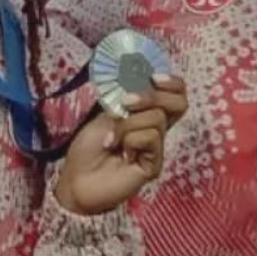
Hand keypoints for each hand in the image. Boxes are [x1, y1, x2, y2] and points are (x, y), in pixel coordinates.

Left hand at [52, 75, 188, 215]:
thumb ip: (126, 99)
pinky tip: (119, 152)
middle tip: (127, 101)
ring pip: (156, 118)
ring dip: (127, 123)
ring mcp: (156, 148)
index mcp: (147, 114)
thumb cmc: (89, 148)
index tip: (152, 77)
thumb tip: (142, 81)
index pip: (176, 94)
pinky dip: (130, 139)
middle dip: (152, 96)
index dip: (171, 82)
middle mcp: (156, 130)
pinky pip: (151, 138)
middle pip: (179, 103)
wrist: (77, 179)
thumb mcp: (106, 114)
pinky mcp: (154, 165)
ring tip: (111, 138)